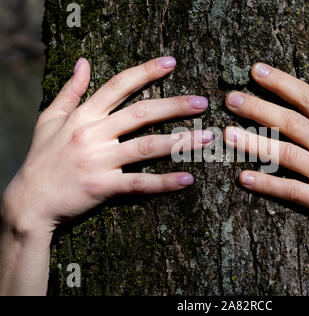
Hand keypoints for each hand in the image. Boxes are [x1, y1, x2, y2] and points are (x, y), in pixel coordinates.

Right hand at [1, 57, 212, 235]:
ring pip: (147, 147)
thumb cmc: (42, 159)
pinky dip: (164, 182)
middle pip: (141, 113)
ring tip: (207, 137)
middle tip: (202, 103)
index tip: (171, 63)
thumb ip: (70, 91)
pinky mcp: (103, 187)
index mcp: (84, 116)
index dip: (146, 72)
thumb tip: (83, 62)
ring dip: (180, 141)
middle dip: (174, 105)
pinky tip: (187, 179)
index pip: (119, 86)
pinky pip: (139, 183)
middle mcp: (93, 134)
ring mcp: (99, 161)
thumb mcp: (50, 119)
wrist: (29, 201)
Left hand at [224, 64, 308, 248]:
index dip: (283, 83)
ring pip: (287, 155)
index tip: (257, 71)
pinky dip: (267, 184)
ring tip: (227, 134)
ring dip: (255, 144)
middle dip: (259, 108)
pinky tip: (243, 178)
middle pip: (293, 123)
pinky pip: (292, 191)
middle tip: (230, 99)